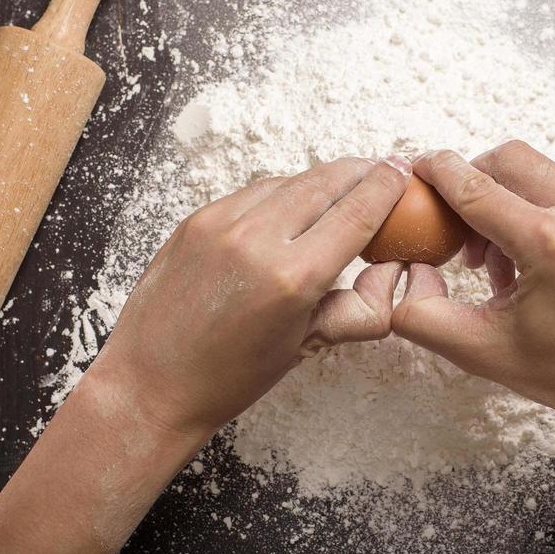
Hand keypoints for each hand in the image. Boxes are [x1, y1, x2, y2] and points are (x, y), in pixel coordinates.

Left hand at [97, 156, 410, 438]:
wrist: (151, 383)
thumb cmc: (230, 377)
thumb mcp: (306, 347)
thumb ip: (359, 307)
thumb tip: (392, 271)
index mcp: (292, 278)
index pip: (356, 212)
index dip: (386, 187)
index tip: (402, 174)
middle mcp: (256, 239)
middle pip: (326, 182)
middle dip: (360, 172)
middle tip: (383, 169)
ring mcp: (221, 224)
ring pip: (289, 181)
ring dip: (321, 181)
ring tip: (342, 188)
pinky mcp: (196, 219)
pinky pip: (253, 193)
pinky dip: (281, 194)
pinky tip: (293, 207)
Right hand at [389, 141, 554, 441]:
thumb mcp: (483, 353)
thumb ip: (423, 315)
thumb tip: (403, 275)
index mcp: (550, 244)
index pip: (474, 186)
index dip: (434, 173)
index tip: (408, 171)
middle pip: (505, 159)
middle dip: (466, 181)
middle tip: (448, 228)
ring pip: (532, 170)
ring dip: (497, 197)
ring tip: (486, 259)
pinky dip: (526, 207)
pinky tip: (517, 261)